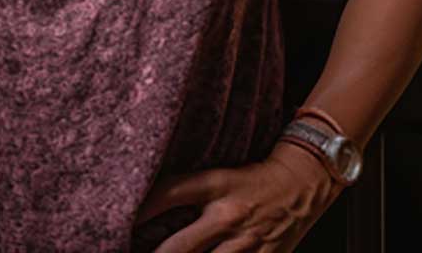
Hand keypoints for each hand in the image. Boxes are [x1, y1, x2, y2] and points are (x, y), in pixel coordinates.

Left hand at [133, 142, 341, 251]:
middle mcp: (227, 214)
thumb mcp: (218, 176)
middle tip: (127, 251)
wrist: (302, 182)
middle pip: (180, 247)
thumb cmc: (252, 178)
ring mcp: (246, 241)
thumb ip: (189, 194)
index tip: (119, 221)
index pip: (168, 193)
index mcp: (214, 185)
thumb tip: (150, 210)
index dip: (141, 208)